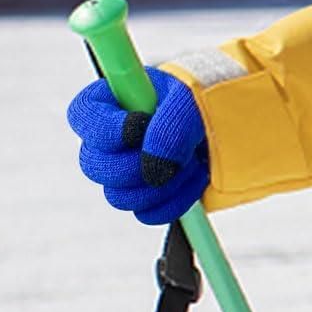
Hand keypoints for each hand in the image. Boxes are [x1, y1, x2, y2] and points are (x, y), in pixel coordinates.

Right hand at [67, 67, 208, 224]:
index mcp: (111, 100)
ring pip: (119, 196)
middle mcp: (110, 138)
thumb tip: (153, 169)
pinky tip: (196, 177)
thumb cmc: (202, 98)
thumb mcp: (191, 99)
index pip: (83, 115)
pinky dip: (176, 199)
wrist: (228, 121)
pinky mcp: (146, 196)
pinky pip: (147, 213)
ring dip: (163, 183)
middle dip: (139, 163)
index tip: (140, 124)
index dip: (106, 128)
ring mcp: (125, 170)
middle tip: (174, 149)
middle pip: (95, 165)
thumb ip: (170, 126)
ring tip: (192, 160)